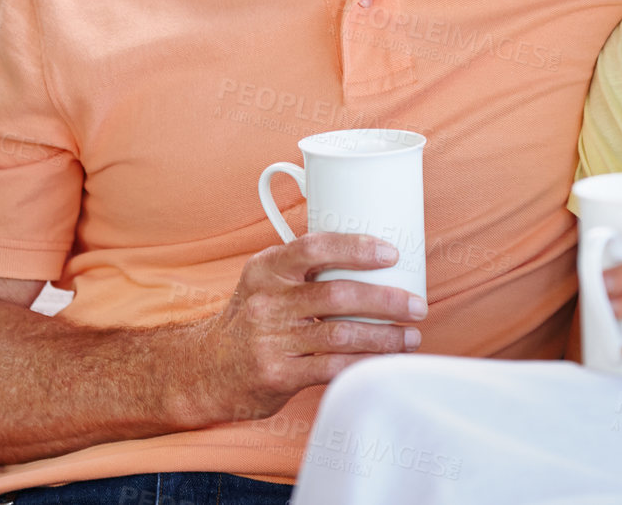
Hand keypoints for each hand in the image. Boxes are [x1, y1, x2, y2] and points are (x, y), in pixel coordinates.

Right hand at [197, 233, 426, 423]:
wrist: (205, 370)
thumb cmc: (249, 321)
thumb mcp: (263, 284)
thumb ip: (302, 270)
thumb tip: (367, 258)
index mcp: (266, 268)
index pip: (314, 247)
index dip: (356, 248)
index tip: (391, 254)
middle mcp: (266, 301)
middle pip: (337, 294)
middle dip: (385, 300)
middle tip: (416, 305)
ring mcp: (270, 339)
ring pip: (341, 333)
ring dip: (385, 336)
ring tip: (411, 336)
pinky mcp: (278, 374)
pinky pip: (332, 367)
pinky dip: (365, 363)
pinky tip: (385, 361)